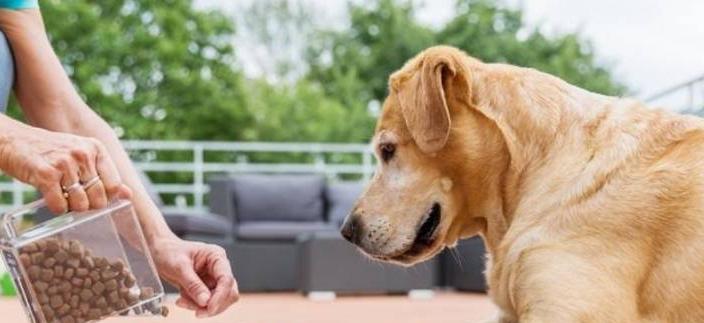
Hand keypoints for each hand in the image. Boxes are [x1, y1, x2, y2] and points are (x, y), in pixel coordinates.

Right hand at [0, 122, 130, 213]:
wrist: (15, 141)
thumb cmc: (51, 152)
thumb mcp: (82, 155)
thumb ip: (104, 174)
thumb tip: (129, 195)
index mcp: (96, 148)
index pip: (114, 185)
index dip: (106, 197)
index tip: (94, 197)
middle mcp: (83, 154)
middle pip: (99, 198)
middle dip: (88, 205)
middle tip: (75, 198)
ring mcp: (65, 163)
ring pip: (81, 204)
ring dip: (71, 208)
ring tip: (62, 196)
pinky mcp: (46, 174)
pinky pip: (60, 205)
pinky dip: (57, 209)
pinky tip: (51, 198)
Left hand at [150, 237, 238, 317]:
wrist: (160, 252)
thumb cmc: (169, 252)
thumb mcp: (179, 267)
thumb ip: (193, 284)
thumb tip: (205, 301)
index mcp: (216, 257)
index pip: (226, 279)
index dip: (220, 296)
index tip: (209, 308)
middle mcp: (219, 268)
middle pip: (228, 292)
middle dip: (213, 304)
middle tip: (196, 311)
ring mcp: (214, 279)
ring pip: (219, 301)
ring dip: (202, 307)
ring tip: (182, 301)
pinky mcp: (206, 288)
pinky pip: (207, 303)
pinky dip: (195, 306)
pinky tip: (182, 300)